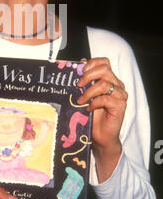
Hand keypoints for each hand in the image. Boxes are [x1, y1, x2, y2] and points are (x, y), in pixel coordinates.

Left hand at [76, 57, 127, 181]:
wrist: (99, 136)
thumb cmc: (92, 115)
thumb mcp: (85, 94)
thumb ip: (84, 81)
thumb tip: (78, 63)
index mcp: (109, 79)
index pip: (104, 62)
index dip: (92, 63)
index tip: (80, 70)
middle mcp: (117, 85)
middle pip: (105, 69)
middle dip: (88, 75)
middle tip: (78, 85)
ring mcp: (120, 95)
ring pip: (105, 84)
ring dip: (89, 91)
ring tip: (80, 100)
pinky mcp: (120, 106)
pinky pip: (106, 99)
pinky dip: (94, 102)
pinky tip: (89, 108)